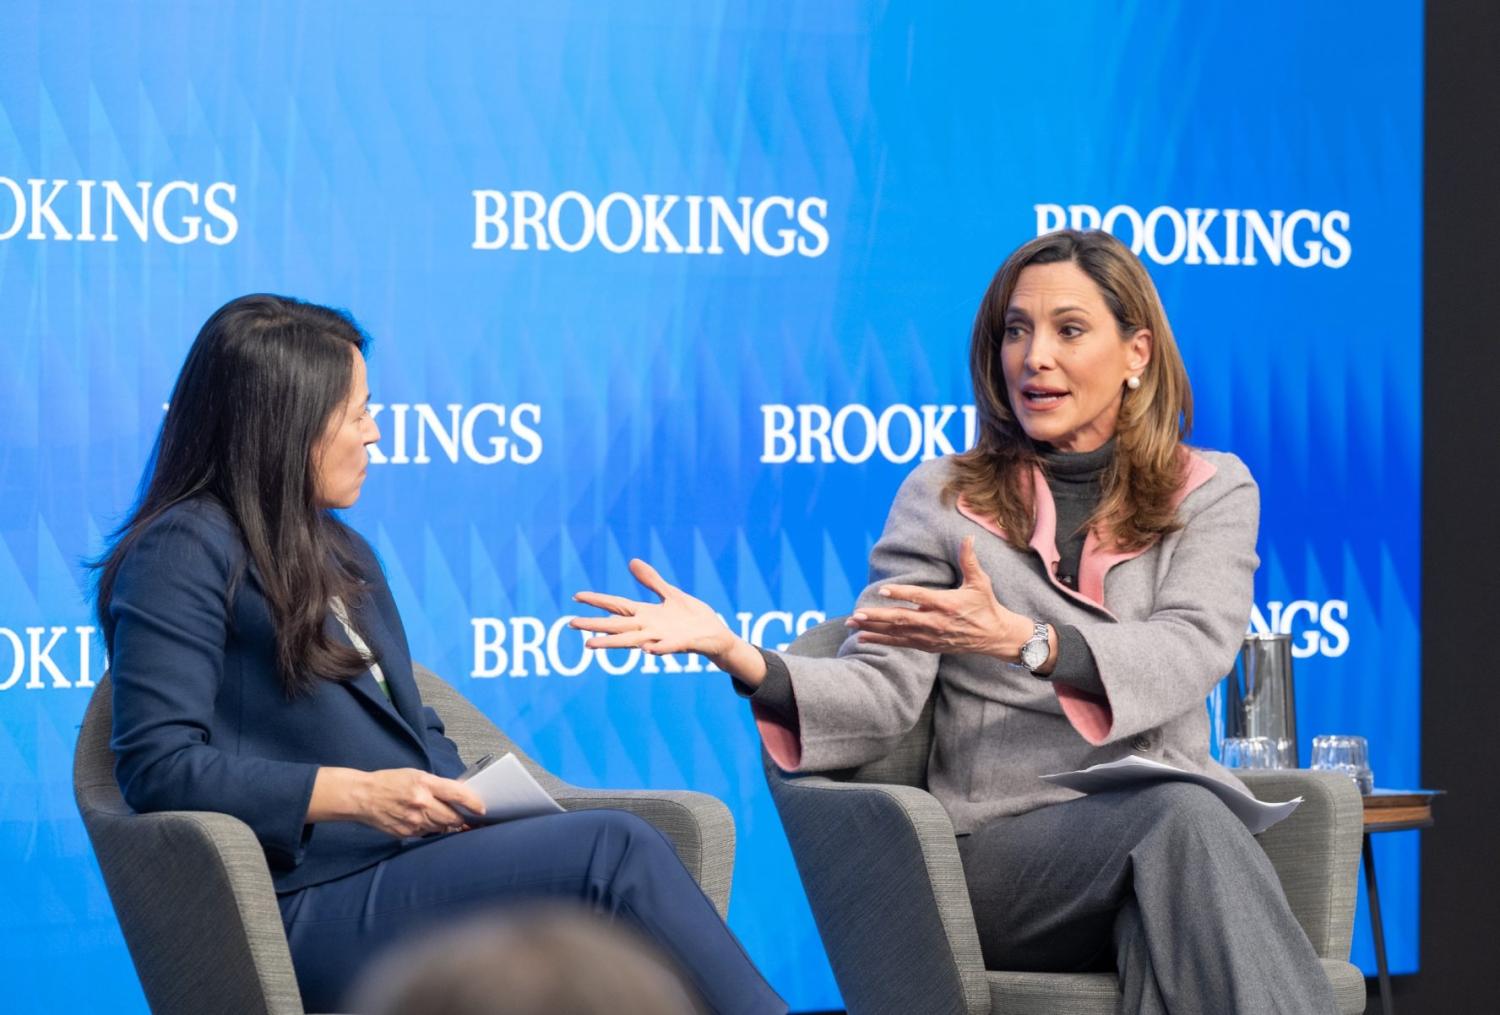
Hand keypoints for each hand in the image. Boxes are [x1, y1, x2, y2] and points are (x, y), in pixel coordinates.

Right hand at [310, 767, 486, 837]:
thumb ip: (437, 785)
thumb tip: (458, 797)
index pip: (457, 794)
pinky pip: (427, 834)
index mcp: (425, 783)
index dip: (474, 803)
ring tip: (443, 817)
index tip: (482, 809)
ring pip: (441, 827)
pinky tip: (424, 821)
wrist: (362, 796)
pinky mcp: (406, 833)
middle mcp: (421, 803)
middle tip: (466, 818)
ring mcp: (413, 821)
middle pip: (453, 817)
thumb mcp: (416, 775)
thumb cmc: (391, 782)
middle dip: (461, 819)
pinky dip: (430, 828)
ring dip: (446, 824)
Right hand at [570, 558, 738, 659]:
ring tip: (590, 645)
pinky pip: (667, 647)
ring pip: (633, 640)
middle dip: (594, 624)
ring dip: (612, 643)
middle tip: (571, 624)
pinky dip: (658, 648)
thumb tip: (631, 561)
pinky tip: (647, 649)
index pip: (616, 606)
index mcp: (646, 614)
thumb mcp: (671, 593)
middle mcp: (649, 627)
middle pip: (616, 625)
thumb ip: (651, 581)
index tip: (576, 596)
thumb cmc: (693, 617)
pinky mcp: (681, 644)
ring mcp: (663, 637)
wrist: (716, 636)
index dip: (597, 600)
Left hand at [847, 536, 1033, 659]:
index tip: (883, 590)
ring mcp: (930, 636)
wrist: (995, 637)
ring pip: (897, 633)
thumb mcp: (980, 582)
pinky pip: (900, 643)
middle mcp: (935, 622)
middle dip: (877, 616)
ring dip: (873, 628)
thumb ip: (969, 560)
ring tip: (852, 624)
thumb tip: (967, 537)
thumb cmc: (986, 606)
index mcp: (946, 604)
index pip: (920, 597)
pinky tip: (863, 637)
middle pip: (901, 619)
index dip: (901, 594)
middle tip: (856, 614)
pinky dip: (881, 640)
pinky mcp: (928, 645)